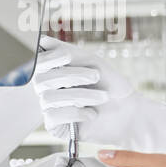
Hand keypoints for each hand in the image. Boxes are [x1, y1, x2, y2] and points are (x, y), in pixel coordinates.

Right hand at [31, 35, 165, 149]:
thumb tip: (43, 40)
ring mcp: (49, 108)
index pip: (37, 63)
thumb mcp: (92, 63)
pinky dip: (75, 113)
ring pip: (49, 98)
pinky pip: (53, 116)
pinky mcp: (54, 126)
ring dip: (80, 95)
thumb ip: (67, 51)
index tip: (67, 56)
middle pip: (41, 79)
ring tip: (102, 97)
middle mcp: (47, 89)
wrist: (128, 113)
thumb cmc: (111, 86)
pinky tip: (91, 114)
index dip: (47, 58)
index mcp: (54, 72)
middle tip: (95, 77)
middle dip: (71, 76)